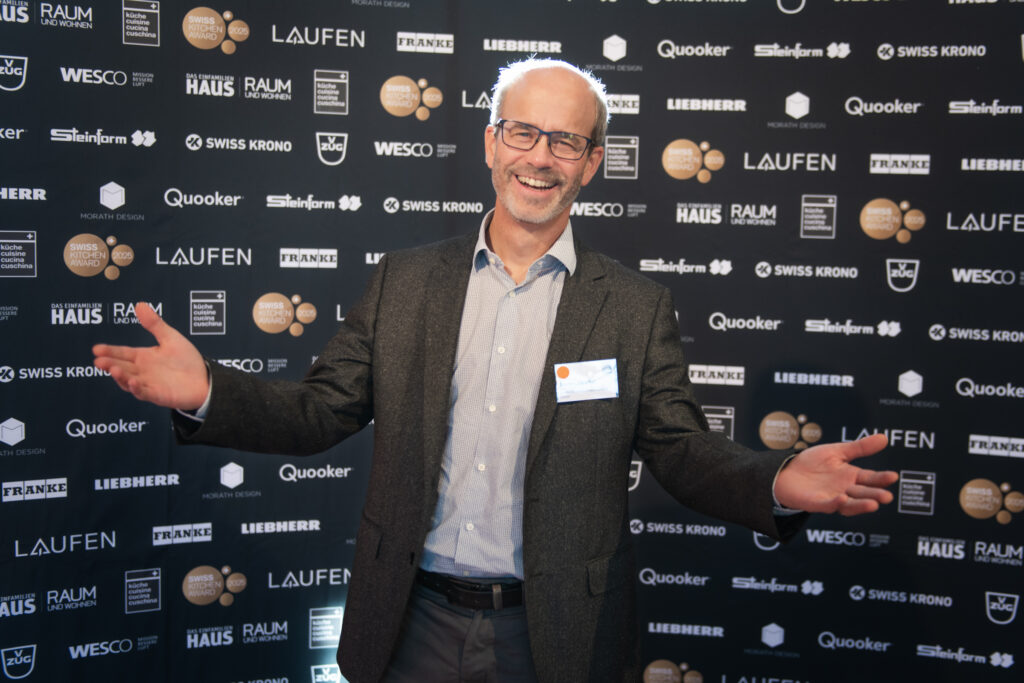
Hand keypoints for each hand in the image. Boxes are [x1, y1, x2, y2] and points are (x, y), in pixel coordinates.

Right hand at [92, 302, 208, 409]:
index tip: (96, 349)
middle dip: (109, 364)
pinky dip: (137, 388)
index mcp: (144, 357)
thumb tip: (140, 305)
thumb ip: (155, 324)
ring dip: (120, 376)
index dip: (109, 351)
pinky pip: (144, 393)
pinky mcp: (158, 395)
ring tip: (113, 369)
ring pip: (129, 381)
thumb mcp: (170, 338)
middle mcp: (143, 371)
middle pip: (122, 367)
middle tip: (98, 360)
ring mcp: (148, 384)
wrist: (205, 379)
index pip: (122, 353)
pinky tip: (133, 382)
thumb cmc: (187, 360)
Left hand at [774, 434, 897, 515]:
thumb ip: (860, 447)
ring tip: (873, 504)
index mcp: (851, 476)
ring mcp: (832, 497)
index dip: (881, 478)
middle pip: (863, 493)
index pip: (870, 478)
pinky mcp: (816, 503)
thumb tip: (884, 438)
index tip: (893, 476)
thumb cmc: (812, 462)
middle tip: (887, 496)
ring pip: (849, 504)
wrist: (786, 470)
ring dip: (860, 505)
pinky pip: (827, 505)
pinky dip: (835, 503)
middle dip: (875, 495)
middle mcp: (845, 489)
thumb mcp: (837, 451)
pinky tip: (843, 499)